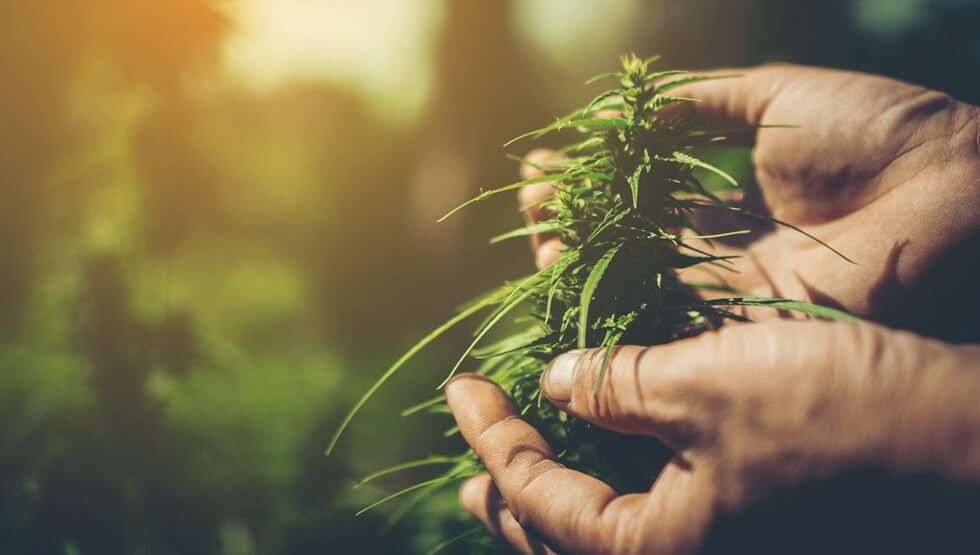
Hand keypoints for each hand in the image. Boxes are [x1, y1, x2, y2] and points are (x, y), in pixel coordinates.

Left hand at [447, 320, 979, 553]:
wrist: (966, 444)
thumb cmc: (836, 415)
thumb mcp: (705, 385)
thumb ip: (615, 386)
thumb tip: (556, 383)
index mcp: (655, 551)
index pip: (537, 498)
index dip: (491, 438)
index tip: (459, 388)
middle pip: (563, 536)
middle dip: (510, 491)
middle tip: (471, 464)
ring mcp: (720, 545)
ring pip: (610, 527)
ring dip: (559, 490)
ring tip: (521, 461)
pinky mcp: (751, 520)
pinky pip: (657, 509)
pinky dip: (617, 476)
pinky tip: (609, 443)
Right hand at [520, 65, 979, 340]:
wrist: (953, 192)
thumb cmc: (879, 133)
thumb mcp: (778, 99)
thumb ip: (701, 104)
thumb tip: (628, 105)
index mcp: (738, 200)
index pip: (646, 198)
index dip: (595, 183)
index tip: (545, 161)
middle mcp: (728, 253)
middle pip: (633, 248)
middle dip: (576, 224)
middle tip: (527, 200)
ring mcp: (734, 295)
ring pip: (639, 287)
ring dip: (582, 262)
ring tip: (534, 228)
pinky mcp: (744, 328)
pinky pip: (666, 318)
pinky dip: (615, 299)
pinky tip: (569, 273)